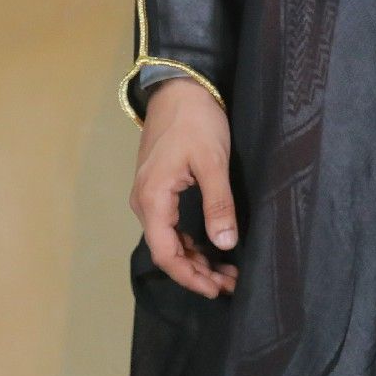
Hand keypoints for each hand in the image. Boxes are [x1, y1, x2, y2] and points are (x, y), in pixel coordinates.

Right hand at [130, 77, 238, 298]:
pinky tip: (211, 246)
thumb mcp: (213, 162)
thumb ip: (218, 204)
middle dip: (197, 271)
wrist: (180, 88)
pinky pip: (171, 224)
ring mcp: (150, 195)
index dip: (189, 276)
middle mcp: (145, 202)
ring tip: (226, 270)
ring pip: (169, 239)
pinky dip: (190, 240)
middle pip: (166, 249)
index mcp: (153, 198)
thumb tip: (226, 244)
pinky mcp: (159, 188)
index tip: (216, 288)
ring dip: (195, 257)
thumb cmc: (196, 121)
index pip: (165, 252)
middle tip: (230, 282)